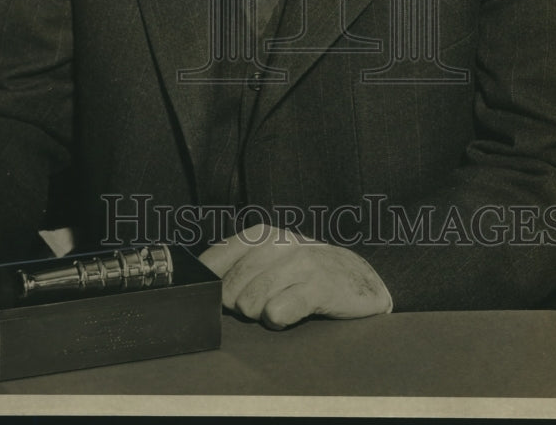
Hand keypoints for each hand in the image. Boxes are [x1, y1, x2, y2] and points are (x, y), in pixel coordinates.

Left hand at [198, 223, 391, 328]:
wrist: (357, 278)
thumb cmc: (304, 273)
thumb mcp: (269, 260)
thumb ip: (236, 266)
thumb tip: (199, 283)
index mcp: (260, 235)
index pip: (214, 261)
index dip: (211, 287)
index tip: (218, 299)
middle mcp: (277, 243)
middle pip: (231, 289)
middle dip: (239, 307)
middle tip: (260, 306)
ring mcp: (299, 262)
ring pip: (252, 303)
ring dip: (260, 315)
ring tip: (276, 309)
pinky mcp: (318, 286)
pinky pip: (279, 310)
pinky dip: (278, 319)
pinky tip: (288, 315)